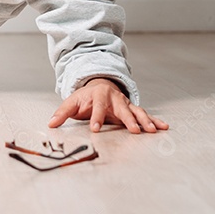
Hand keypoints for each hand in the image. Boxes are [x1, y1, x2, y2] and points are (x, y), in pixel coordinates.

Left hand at [48, 78, 168, 133]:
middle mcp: (115, 99)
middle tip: (133, 130)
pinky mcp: (133, 109)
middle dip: (128, 119)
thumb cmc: (85, 96)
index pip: (97, 107)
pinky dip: (155, 120)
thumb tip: (51, 123)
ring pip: (137, 111)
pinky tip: (163, 127)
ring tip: (152, 130)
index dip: (96, 117)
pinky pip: (145, 115)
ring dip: (145, 121)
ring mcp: (125, 104)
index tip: (95, 128)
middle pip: (122, 109)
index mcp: (98, 96)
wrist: (99, 84)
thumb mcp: (72, 102)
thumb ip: (62, 113)